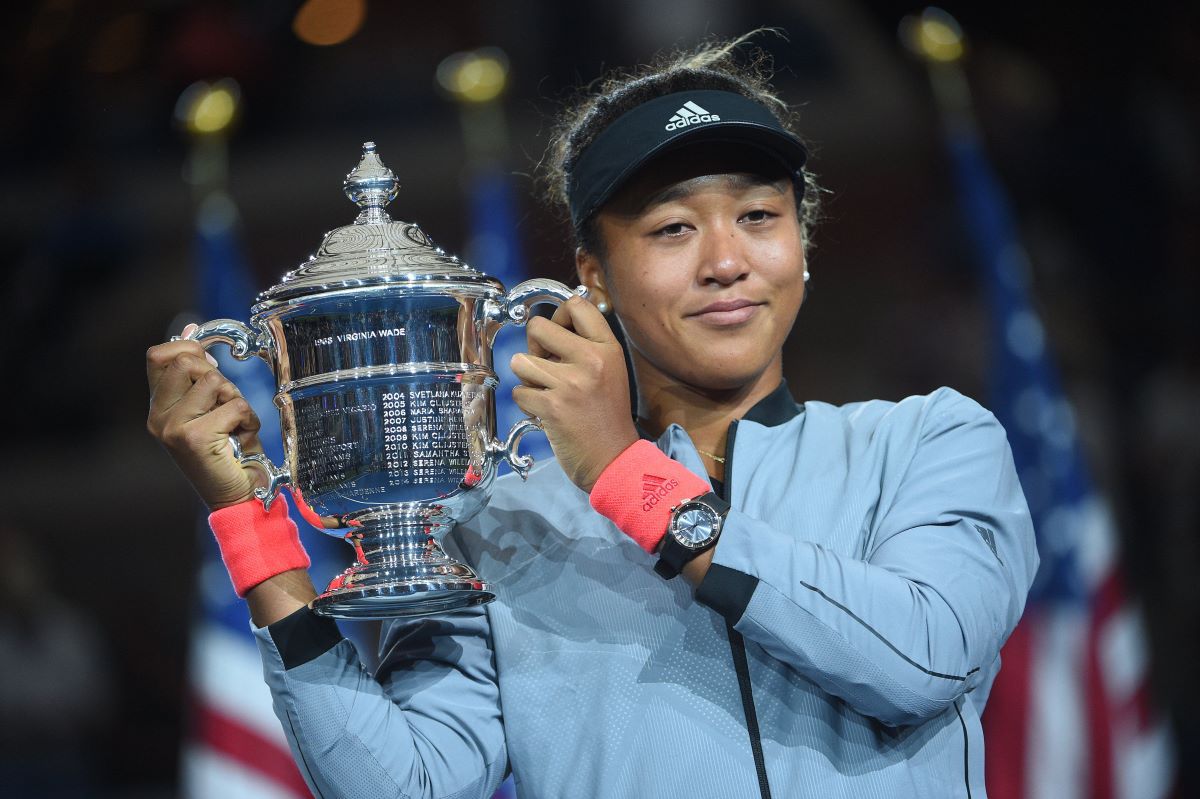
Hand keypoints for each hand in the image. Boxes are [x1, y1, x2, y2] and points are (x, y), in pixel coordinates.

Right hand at [146, 327, 266, 509]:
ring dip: (236, 399)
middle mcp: (158, 417)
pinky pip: (235, 406)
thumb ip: (198, 375)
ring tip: (234, 425)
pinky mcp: (193, 438)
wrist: (238, 497)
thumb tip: (190, 330)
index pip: (158, 355)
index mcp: (159, 408)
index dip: (188, 348)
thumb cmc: (229, 452)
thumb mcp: (211, 407)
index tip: (212, 365)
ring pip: (214, 381)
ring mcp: (172, 428)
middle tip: (225, 404)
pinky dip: (249, 420)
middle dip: (217, 375)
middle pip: (185, 360)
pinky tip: (241, 439)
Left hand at [510, 296, 638, 492]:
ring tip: (546, 391)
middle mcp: (591, 360)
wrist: (612, 458)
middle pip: (537, 327)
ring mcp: (571, 383)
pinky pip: (519, 391)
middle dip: (534, 346)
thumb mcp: (610, 370)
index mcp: (608, 348)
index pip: (577, 304)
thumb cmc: (606, 414)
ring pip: (520, 361)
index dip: (558, 315)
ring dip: (527, 377)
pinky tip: (546, 412)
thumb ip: (585, 345)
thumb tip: (546, 324)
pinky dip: (527, 402)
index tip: (558, 335)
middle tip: (547, 366)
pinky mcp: (552, 406)